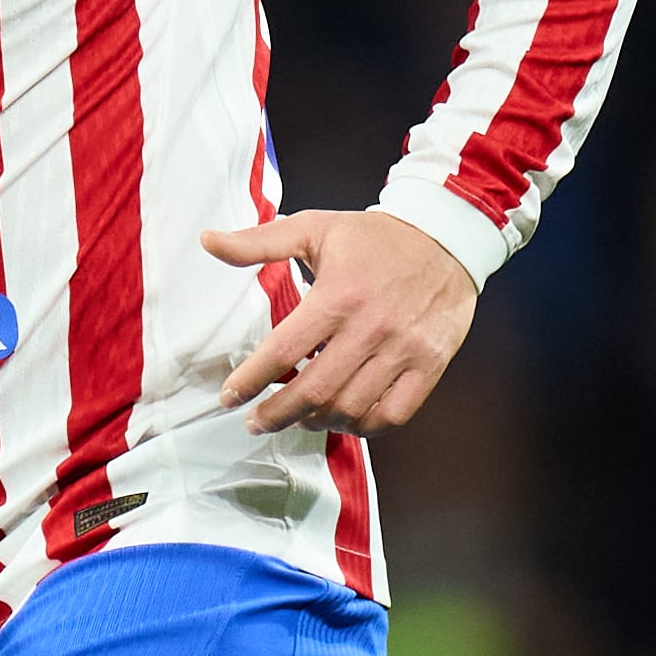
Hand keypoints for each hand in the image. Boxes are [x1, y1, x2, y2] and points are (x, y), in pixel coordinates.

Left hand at [204, 209, 479, 435]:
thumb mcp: (315, 228)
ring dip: (317, 422)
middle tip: (256, 423)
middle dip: (276, 414)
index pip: (283, 351)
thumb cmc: (374, 237)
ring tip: (299, 418)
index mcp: (338, 294)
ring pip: (351, 408)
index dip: (250, 381)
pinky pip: (394, 415)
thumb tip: (208, 241)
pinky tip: (344, 418)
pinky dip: (363, 427)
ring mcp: (404, 349)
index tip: (230, 397)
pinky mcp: (431, 364)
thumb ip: (259, 242)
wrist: (447, 235)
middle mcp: (371, 327)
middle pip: (314, 391)